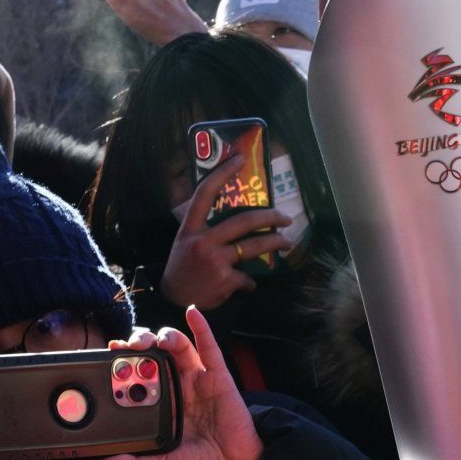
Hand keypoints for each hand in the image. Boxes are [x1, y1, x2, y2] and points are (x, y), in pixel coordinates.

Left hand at [102, 305, 262, 459]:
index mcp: (163, 404)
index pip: (138, 376)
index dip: (124, 362)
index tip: (110, 353)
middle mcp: (178, 387)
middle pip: (155, 354)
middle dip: (140, 343)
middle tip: (129, 345)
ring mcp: (198, 379)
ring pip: (178, 347)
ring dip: (165, 336)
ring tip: (156, 340)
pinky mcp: (219, 376)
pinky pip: (209, 347)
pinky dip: (201, 328)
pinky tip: (193, 313)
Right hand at [161, 175, 290, 309]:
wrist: (173, 301)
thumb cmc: (183, 267)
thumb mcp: (186, 242)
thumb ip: (206, 229)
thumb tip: (239, 218)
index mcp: (190, 227)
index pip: (205, 193)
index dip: (222, 173)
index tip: (239, 158)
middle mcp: (202, 240)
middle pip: (243, 221)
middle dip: (270, 218)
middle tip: (285, 217)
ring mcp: (214, 260)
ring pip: (254, 247)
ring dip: (276, 243)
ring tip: (286, 242)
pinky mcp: (225, 279)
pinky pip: (247, 277)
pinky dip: (249, 281)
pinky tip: (246, 284)